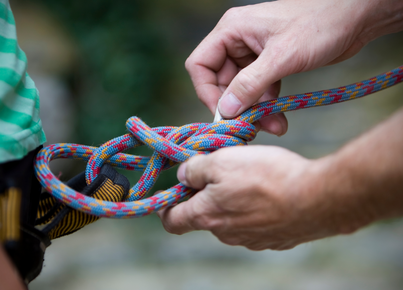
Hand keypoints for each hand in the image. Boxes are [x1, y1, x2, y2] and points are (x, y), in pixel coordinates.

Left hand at [158, 109, 402, 249]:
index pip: (172, 222)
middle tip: (220, 170)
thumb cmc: (266, 177)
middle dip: (206, 195)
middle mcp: (226, 234)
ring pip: (231, 218)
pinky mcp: (274, 239)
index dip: (166, 208)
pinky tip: (270, 192)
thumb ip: (195, 168)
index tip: (171, 194)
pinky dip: (255, 209)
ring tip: (250, 177)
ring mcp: (251, 240)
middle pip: (204, 216)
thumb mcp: (221, 160)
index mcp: (207, 216)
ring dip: (232, 200)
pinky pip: (255, 223)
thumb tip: (183, 174)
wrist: (318, 198)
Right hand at [185, 0, 396, 133]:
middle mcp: (237, 42)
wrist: (356, 18)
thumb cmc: (320, 25)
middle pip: (221, 82)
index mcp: (231, 30)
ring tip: (274, 126)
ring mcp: (253, 54)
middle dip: (237, 107)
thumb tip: (226, 110)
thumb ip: (250, 84)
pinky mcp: (269, 64)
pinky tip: (279, 120)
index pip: (200, 65)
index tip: (224, 115)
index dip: (207, 92)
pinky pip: (258, 90)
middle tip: (251, 127)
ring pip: (241, 90)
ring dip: (254, 111)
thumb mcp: (282, 57)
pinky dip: (266, 106)